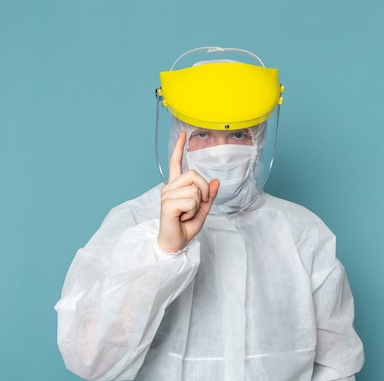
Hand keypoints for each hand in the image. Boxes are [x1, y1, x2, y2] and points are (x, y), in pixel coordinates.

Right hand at [157, 131, 219, 252]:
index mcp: (175, 187)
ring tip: (187, 214)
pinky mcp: (167, 203)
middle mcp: (169, 187)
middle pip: (194, 174)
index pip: (176, 162)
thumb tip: (216, 181)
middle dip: (204, 190)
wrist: (175, 244)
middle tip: (198, 206)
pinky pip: (192, 200)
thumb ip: (209, 196)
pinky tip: (182, 217)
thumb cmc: (185, 227)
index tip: (183, 134)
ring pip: (195, 188)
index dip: (179, 148)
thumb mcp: (202, 210)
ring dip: (198, 204)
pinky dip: (193, 211)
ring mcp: (166, 194)